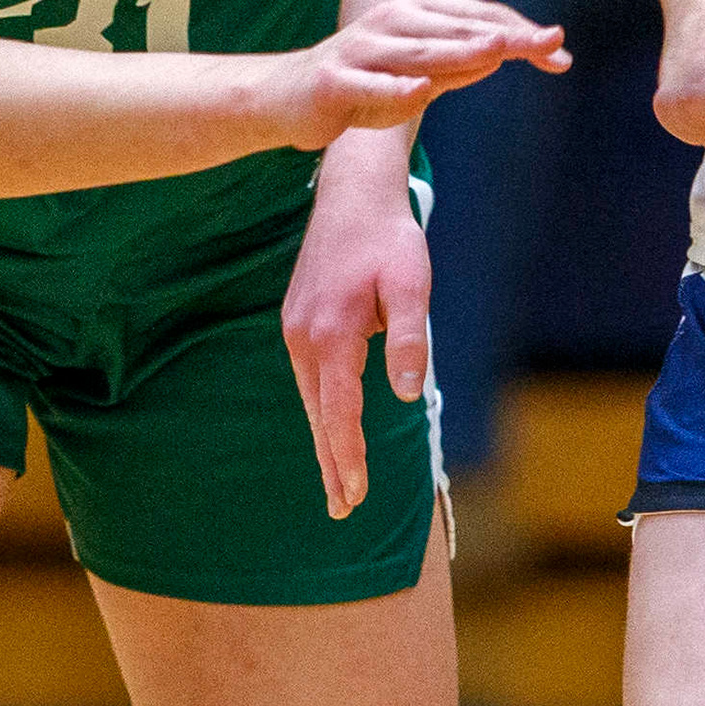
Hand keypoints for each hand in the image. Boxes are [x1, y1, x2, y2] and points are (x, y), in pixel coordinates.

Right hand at [274, 0, 569, 153]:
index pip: (477, 17)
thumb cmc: (361, 83)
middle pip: (457, 30)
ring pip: (420, 52)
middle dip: (507, 36)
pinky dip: (396, 87)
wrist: (285, 95)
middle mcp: (391, 21)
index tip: (559, 45)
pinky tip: (421, 88)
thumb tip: (508, 54)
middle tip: (550, 41)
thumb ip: (461, 66)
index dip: (519, 31)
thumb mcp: (417, 74)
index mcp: (414, 11)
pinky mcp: (336, 80)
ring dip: (461, 51)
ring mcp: (362, 49)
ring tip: (498, 49)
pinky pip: (371, 85)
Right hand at [282, 137, 434, 518]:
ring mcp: (294, 329)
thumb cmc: (388, 238)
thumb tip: (405, 393)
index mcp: (331, 333)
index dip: (348, 456)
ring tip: (337, 483)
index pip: (338, 411)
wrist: (353, 194)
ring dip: (324, 439)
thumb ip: (407, 338)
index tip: (355, 494)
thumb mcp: (410, 284)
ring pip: (310, 398)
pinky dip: (320, 409)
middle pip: (318, 414)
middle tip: (341, 511)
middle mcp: (303, 336)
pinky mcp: (296, 321)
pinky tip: (330, 426)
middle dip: (331, 463)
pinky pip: (309, 378)